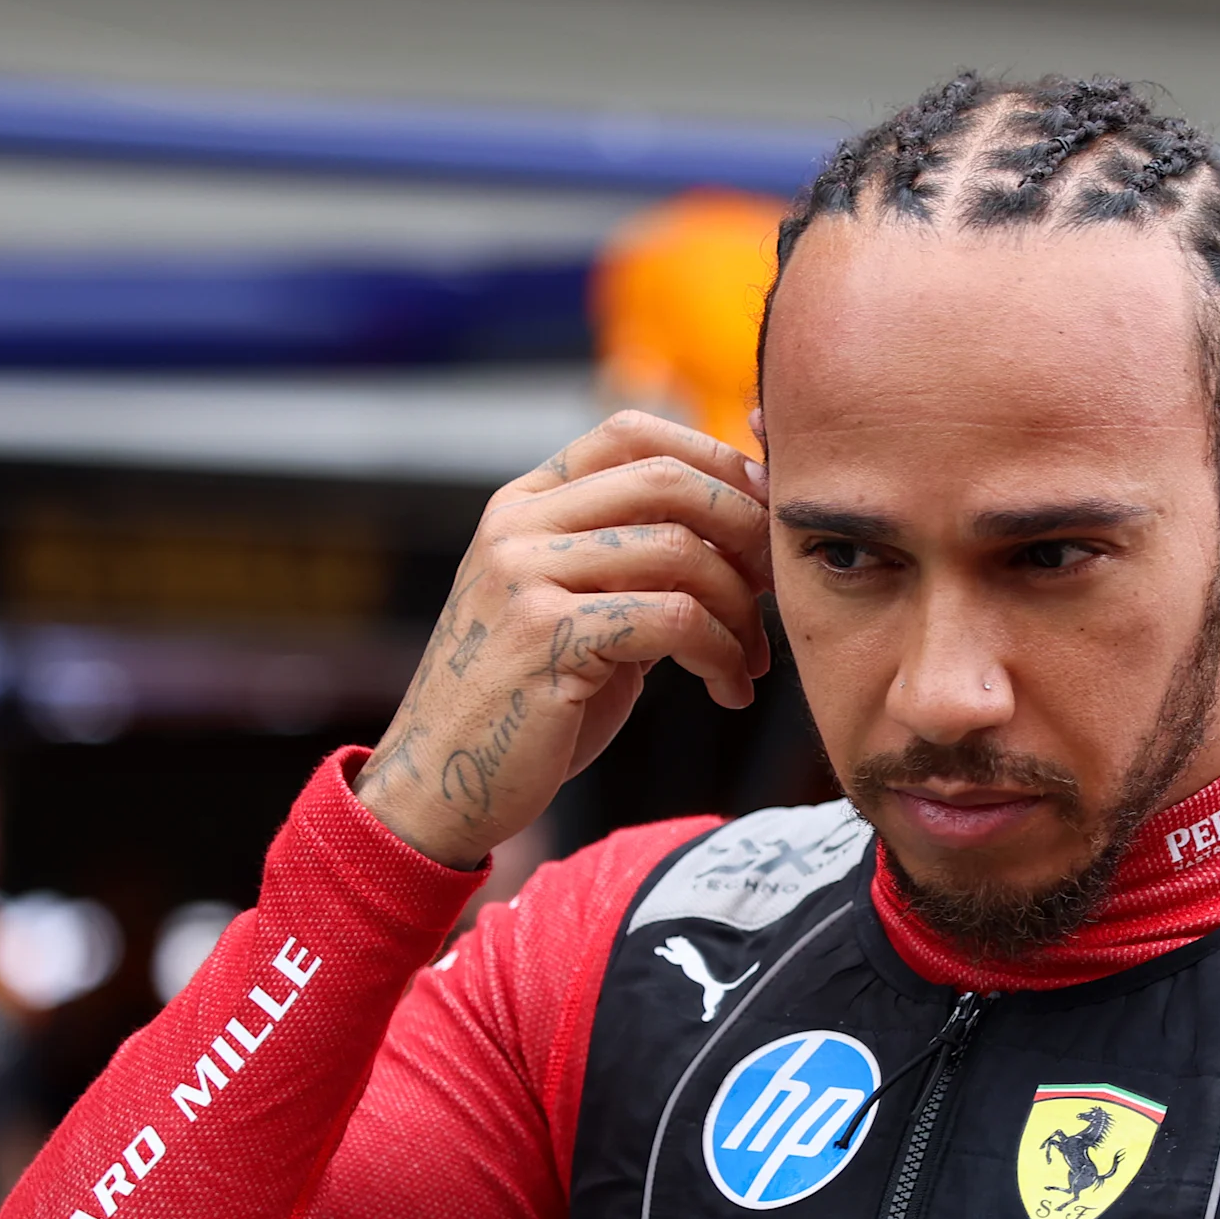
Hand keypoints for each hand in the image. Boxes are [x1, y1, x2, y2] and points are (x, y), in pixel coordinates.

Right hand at [357, 412, 772, 866]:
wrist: (442, 785)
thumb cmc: (532, 700)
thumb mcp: (581, 606)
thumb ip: (637, 558)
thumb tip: (746, 517)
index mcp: (525, 503)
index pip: (632, 433)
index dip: (716, 459)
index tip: (765, 510)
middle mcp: (518, 525)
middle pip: (668, 480)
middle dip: (747, 529)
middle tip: (776, 588)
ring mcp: (525, 575)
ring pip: (682, 550)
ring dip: (741, 610)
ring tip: (750, 659)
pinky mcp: (546, 634)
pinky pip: (676, 618)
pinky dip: (722, 654)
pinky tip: (728, 690)